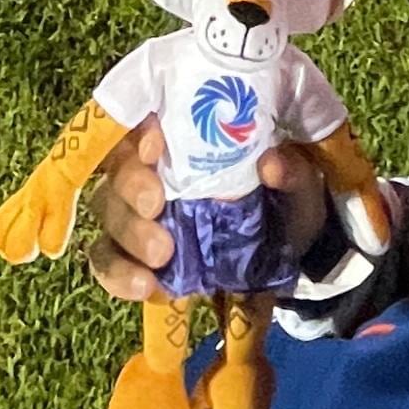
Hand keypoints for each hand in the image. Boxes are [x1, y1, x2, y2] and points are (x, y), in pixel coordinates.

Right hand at [88, 119, 325, 305]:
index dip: (139, 131)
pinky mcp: (137, 255)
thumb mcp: (299, 185)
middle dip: (130, 186)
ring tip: (160, 256)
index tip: (156, 146)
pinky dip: (119, 274)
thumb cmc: (287, 201)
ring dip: (127, 232)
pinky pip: (108, 259)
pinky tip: (144, 286)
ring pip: (108, 212)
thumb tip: (271, 164)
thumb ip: (291, 173)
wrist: (291, 256)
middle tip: (155, 206)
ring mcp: (140, 213)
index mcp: (186, 136)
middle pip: (118, 168)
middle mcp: (153, 169)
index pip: (145, 121)